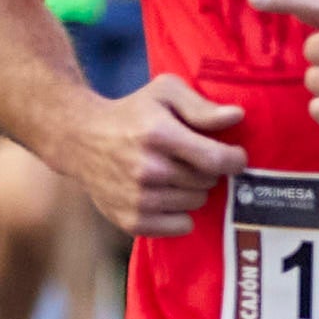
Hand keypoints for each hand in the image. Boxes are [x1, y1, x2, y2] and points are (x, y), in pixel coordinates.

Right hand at [71, 76, 250, 233]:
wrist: (80, 139)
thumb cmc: (132, 113)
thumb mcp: (165, 92)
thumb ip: (201, 106)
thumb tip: (237, 117)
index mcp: (157, 135)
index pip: (215, 160)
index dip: (234, 159)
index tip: (233, 155)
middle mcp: (147, 170)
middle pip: (208, 182)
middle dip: (207, 170)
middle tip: (189, 158)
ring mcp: (138, 199)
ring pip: (196, 203)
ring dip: (193, 190)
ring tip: (174, 174)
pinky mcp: (131, 220)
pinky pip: (181, 226)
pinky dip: (180, 214)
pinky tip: (166, 195)